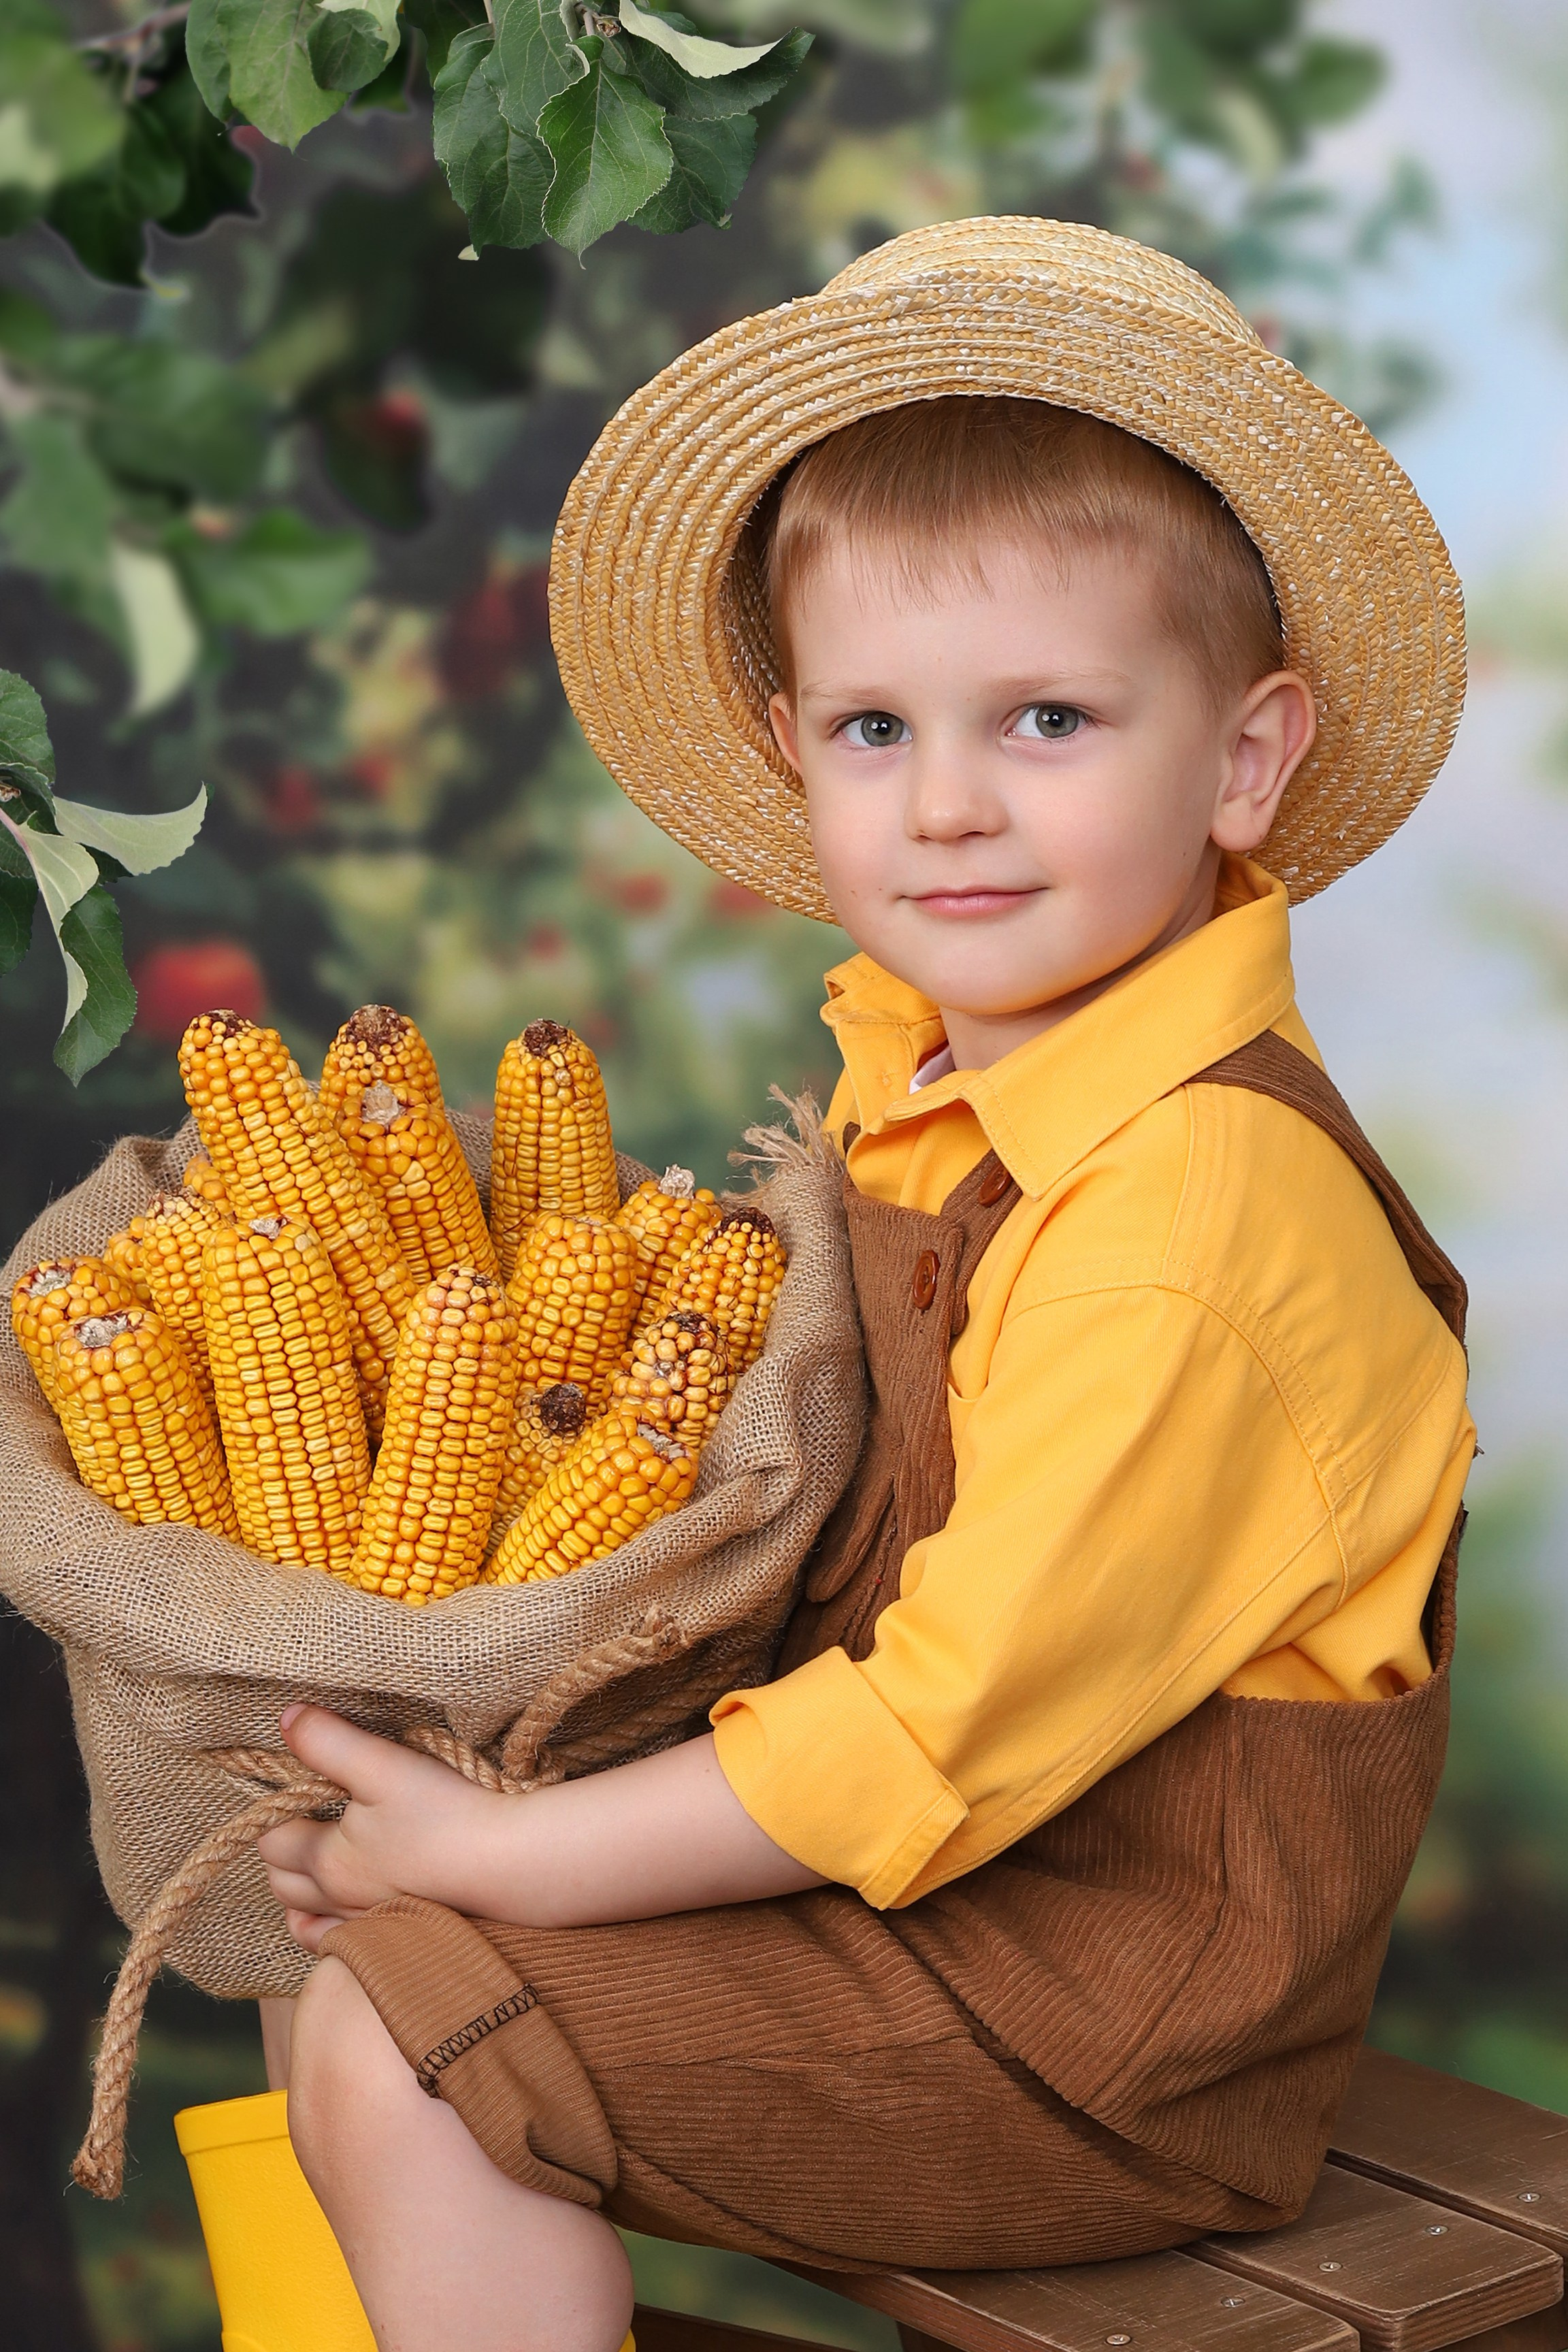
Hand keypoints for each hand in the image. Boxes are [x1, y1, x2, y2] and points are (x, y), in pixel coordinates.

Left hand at [257, 1704, 514, 1953]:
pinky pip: (332, 1943)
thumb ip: (328, 1742)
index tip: (296, 1777)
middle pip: (280, 1877)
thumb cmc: (446, 1813)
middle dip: (280, 1843)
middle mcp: (337, 1898)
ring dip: (295, 1883)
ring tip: (313, 1851)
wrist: (506, 1863)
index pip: (270, 1835)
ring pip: (301, 1911)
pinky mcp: (392, 1932)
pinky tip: (326, 1910)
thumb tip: (285, 1718)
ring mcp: (363, 1920)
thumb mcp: (383, 1766)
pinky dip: (317, 1926)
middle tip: (305, 1808)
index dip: (273, 1804)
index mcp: (327, 1860)